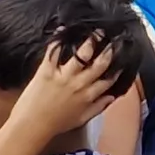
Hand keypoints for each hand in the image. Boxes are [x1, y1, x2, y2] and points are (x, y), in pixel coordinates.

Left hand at [0, 34, 124, 152]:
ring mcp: (63, 76)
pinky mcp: (46, 71)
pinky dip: (59, 40)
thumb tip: (111, 97)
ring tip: (96, 31)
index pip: (108, 80)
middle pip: (100, 64)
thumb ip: (98, 107)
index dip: (117, 68)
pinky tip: (63, 29)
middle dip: (108, 50)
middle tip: (113, 38)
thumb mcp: (82, 119)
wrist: (32, 126)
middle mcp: (79, 84)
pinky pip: (55, 52)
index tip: (122, 58)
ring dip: (91, 41)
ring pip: (82, 55)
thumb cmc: (56, 124)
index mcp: (88, 96)